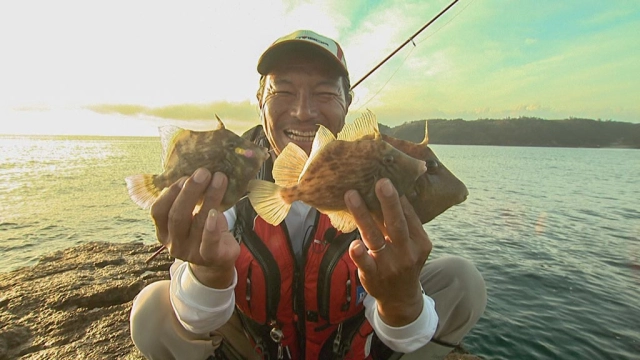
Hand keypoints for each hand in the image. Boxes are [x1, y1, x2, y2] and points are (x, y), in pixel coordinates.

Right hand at [150, 168, 239, 288]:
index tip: (185, 176)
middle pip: (177, 216)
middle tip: (204, 172)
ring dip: (210, 197)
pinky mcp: (209, 257)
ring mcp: (190, 252)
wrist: (217, 259)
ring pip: (197, 223)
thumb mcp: (190, 216)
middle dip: (190, 191)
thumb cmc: (202, 230)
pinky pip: (209, 243)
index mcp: (163, 231)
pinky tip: (216, 212)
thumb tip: (196, 168)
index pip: (158, 211)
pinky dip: (211, 228)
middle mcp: (173, 243)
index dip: (170, 192)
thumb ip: (188, 199)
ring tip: (220, 179)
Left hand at [344, 178, 431, 326]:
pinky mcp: (374, 275)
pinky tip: (354, 244)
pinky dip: (359, 253)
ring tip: (351, 195)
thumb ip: (404, 222)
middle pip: (397, 224)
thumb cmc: (403, 261)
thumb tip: (394, 190)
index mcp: (420, 241)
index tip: (386, 176)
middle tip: (380, 181)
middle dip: (389, 202)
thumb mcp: (412, 244)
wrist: (401, 298)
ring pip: (375, 237)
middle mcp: (407, 252)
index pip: (409, 215)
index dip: (398, 197)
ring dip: (363, 215)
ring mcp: (390, 265)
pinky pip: (366, 263)